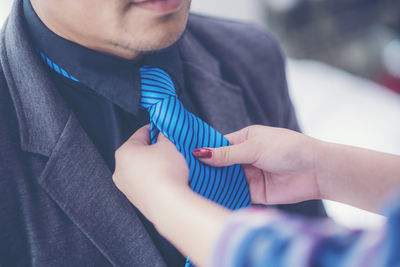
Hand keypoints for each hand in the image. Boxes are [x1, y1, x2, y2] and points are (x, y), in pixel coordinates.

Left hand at [112, 125, 188, 221]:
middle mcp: (120, 170)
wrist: (169, 204)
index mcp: (123, 152)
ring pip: (142, 169)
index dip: (155, 129)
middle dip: (154, 149)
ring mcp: (127, 187)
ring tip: (171, 165)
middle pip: (139, 152)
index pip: (140, 133)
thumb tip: (162, 136)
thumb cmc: (166, 173)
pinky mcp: (136, 199)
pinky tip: (168, 179)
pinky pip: (146, 183)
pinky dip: (155, 179)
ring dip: (154, 165)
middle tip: (170, 148)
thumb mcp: (168, 145)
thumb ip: (163, 136)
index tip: (163, 129)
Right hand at [194, 125, 321, 204]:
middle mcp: (245, 157)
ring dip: (214, 183)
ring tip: (193, 187)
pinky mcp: (255, 192)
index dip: (204, 151)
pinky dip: (225, 195)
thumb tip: (200, 153)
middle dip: (206, 170)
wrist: (315, 171)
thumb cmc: (287, 149)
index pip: (219, 145)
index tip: (185, 157)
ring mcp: (250, 175)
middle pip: (220, 164)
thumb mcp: (253, 147)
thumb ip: (226, 154)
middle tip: (185, 175)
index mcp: (245, 139)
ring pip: (226, 179)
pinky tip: (210, 198)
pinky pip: (236, 193)